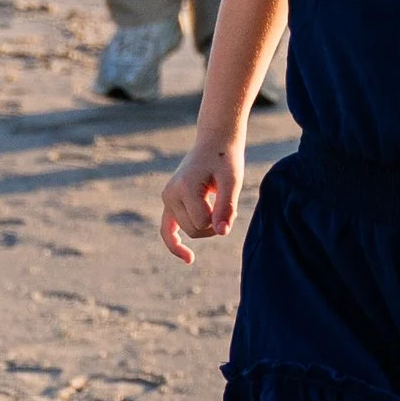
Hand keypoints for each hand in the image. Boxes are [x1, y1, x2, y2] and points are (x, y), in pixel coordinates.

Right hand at [161, 144, 242, 264]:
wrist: (215, 141)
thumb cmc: (226, 159)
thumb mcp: (233, 180)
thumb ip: (227, 206)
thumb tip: (222, 233)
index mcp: (184, 187)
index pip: (203, 222)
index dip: (221, 219)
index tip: (232, 203)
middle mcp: (170, 194)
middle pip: (194, 230)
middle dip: (214, 225)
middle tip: (227, 205)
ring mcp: (167, 198)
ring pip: (187, 230)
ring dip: (205, 226)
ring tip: (218, 206)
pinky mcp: (169, 200)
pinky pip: (167, 229)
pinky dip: (175, 244)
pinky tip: (189, 259)